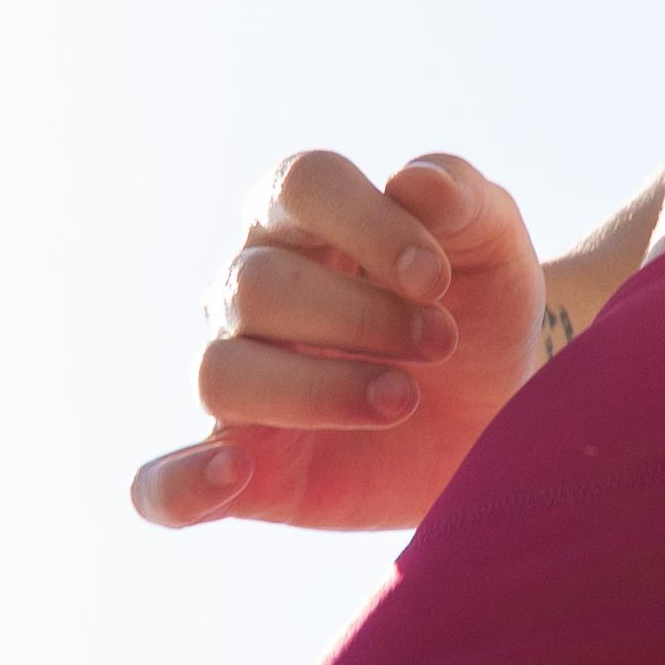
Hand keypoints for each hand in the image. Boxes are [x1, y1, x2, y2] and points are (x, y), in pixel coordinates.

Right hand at [129, 151, 543, 533]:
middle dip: (359, 316)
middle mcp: (250, 292)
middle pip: (257, 284)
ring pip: (218, 373)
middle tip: (440, 343)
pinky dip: (180, 483)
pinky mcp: (243, 469)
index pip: (299, 184)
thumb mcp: (496, 246)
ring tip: (402, 399)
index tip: (436, 276)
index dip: (366, 223)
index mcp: (306, 217)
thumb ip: (465, 201)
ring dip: (316, 391)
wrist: (503, 406)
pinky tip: (234, 474)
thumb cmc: (482, 308)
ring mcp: (239, 379)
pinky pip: (162, 483)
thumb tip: (414, 180)